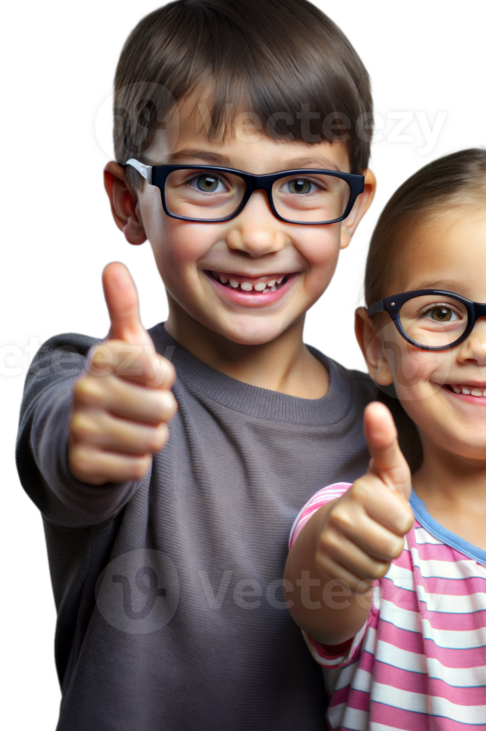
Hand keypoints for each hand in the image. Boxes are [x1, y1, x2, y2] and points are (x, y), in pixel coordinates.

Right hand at [69, 262, 176, 484]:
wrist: (77, 432)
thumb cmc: (117, 381)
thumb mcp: (123, 345)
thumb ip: (124, 306)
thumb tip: (112, 263)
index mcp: (101, 359)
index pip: (163, 373)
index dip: (161, 380)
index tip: (142, 378)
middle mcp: (85, 391)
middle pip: (163, 409)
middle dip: (158, 412)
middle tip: (136, 407)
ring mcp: (80, 429)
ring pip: (153, 439)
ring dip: (148, 437)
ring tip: (127, 427)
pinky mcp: (83, 464)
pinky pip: (138, 467)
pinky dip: (134, 462)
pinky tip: (116, 450)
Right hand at [311, 402, 414, 591]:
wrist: (334, 530)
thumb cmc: (373, 498)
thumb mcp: (387, 471)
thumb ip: (385, 442)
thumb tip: (376, 406)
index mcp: (360, 491)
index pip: (404, 523)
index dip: (403, 520)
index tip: (388, 509)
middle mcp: (340, 517)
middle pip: (392, 548)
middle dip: (393, 542)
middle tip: (379, 528)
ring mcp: (328, 545)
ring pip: (378, 569)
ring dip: (379, 560)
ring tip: (368, 542)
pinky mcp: (325, 569)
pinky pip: (362, 583)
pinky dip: (363, 575)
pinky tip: (355, 558)